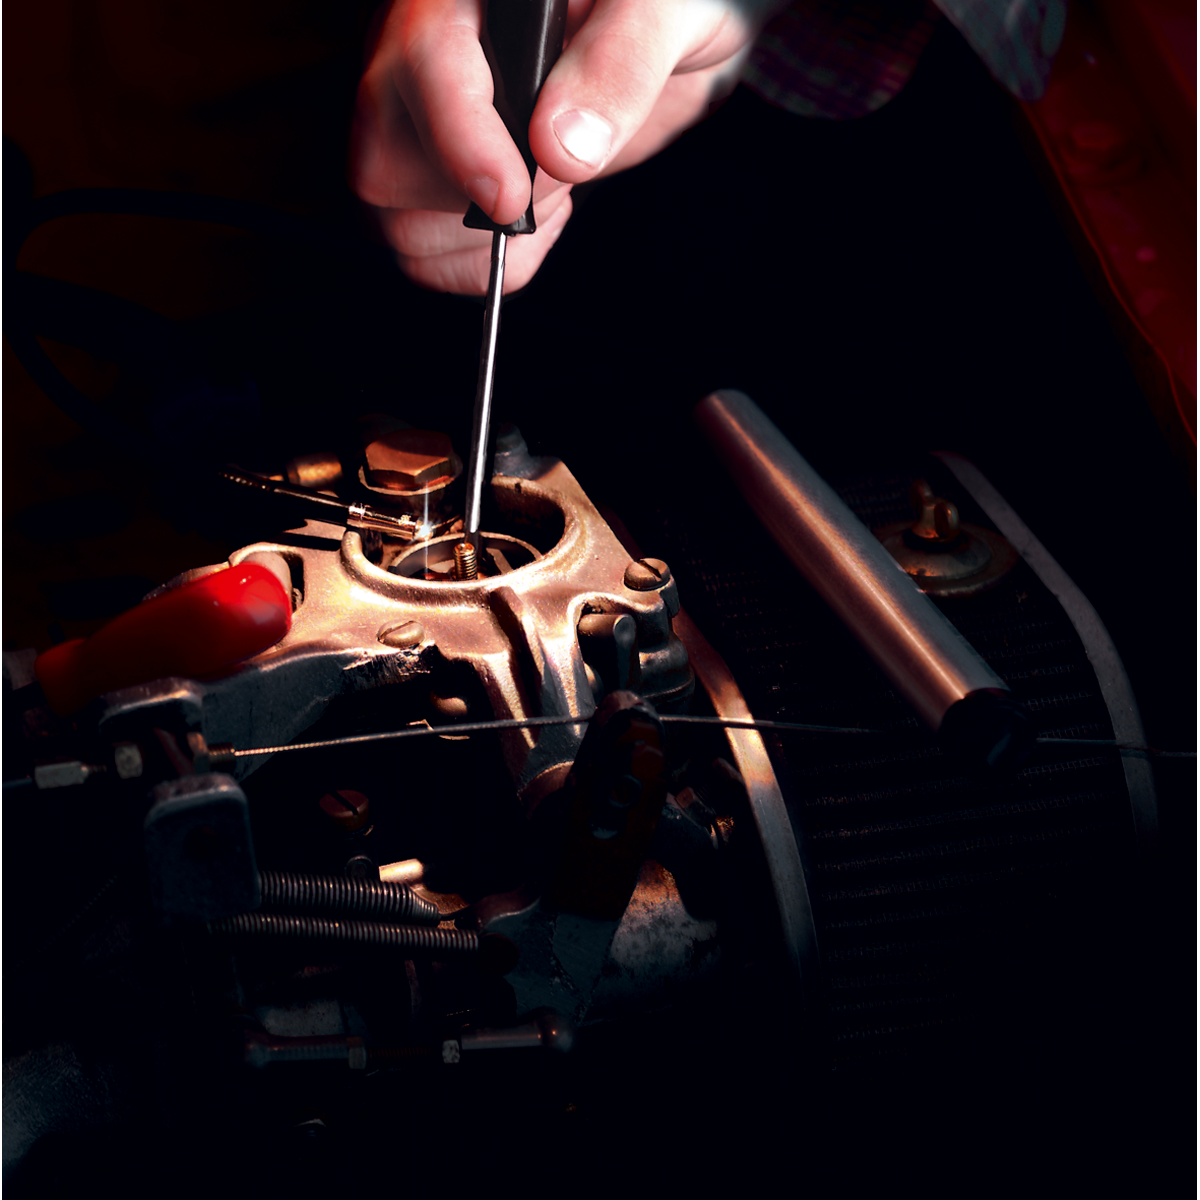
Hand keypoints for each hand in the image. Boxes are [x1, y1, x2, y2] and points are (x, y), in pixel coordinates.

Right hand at [350, 0, 777, 294]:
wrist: (664, 41)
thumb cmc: (660, 6)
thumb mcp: (663, 13)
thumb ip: (620, 63)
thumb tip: (561, 147)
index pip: (422, 67)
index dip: (463, 145)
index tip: (513, 195)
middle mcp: (419, 57)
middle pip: (384, 163)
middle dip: (473, 199)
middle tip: (553, 176)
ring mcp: (421, 125)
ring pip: (395, 220)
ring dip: (481, 238)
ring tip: (552, 191)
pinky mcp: (436, 180)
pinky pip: (422, 255)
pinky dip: (481, 264)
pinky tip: (534, 218)